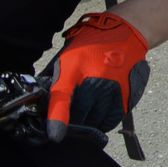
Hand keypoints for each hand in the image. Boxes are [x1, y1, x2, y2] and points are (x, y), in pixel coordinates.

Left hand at [43, 12, 149, 142]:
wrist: (124, 32)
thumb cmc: (90, 45)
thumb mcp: (67, 58)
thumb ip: (55, 81)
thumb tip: (40, 103)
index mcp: (74, 69)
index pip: (62, 98)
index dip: (57, 120)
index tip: (54, 135)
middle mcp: (95, 81)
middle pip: (80, 116)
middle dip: (72, 122)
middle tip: (68, 120)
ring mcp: (113, 89)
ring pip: (96, 121)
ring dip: (88, 123)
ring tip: (85, 114)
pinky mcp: (127, 95)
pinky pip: (112, 118)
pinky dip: (103, 120)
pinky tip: (99, 112)